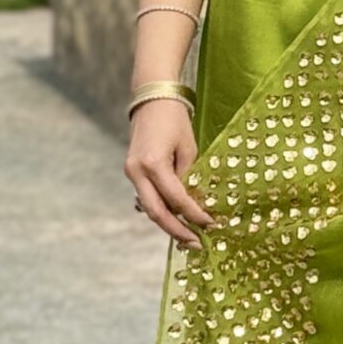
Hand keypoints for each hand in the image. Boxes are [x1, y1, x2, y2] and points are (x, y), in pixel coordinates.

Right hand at [125, 100, 217, 246]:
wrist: (152, 99)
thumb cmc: (175, 120)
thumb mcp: (189, 148)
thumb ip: (189, 177)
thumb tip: (194, 204)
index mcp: (153, 163)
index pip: (176, 199)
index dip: (194, 215)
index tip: (211, 226)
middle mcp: (137, 171)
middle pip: (156, 212)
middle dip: (177, 231)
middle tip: (196, 244)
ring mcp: (131, 172)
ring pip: (149, 207)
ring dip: (168, 224)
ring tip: (188, 237)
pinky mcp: (132, 171)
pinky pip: (147, 196)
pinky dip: (162, 209)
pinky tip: (177, 219)